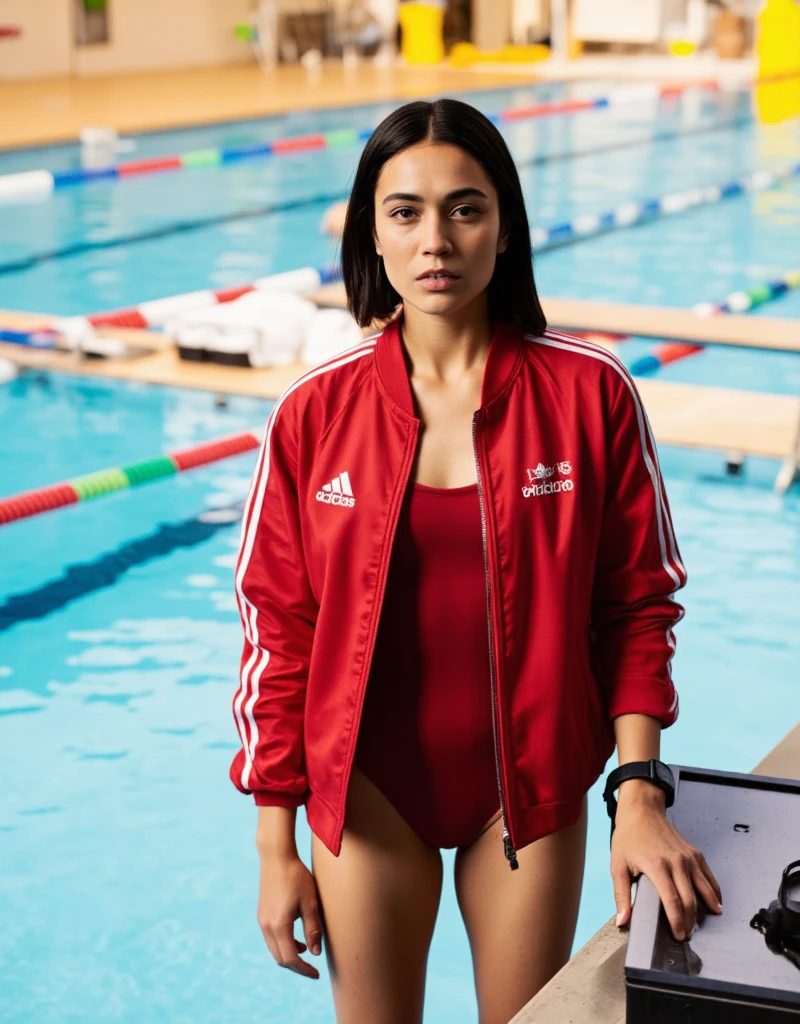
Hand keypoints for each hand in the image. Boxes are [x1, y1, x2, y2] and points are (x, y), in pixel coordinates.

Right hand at [257, 850, 323, 978]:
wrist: (276, 856)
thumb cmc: (297, 876)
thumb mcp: (310, 902)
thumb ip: (313, 929)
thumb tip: (315, 952)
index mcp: (279, 925)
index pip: (291, 959)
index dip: (304, 969)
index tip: (317, 974)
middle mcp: (266, 926)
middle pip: (280, 958)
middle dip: (296, 966)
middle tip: (312, 969)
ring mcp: (262, 920)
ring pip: (274, 949)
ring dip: (289, 955)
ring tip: (307, 952)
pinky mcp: (262, 914)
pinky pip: (271, 938)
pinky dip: (283, 944)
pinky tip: (296, 937)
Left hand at [610, 786, 722, 940]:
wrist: (642, 811)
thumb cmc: (629, 836)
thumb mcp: (618, 865)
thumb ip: (621, 896)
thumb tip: (622, 920)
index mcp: (657, 866)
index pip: (672, 902)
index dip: (677, 922)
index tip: (679, 935)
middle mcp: (677, 862)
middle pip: (690, 900)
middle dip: (690, 922)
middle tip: (686, 934)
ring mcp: (689, 858)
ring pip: (705, 890)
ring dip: (706, 910)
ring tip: (702, 924)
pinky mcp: (696, 854)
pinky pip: (709, 878)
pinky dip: (714, 893)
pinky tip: (714, 904)